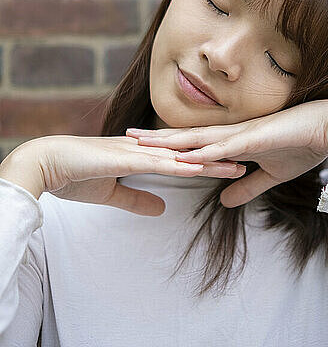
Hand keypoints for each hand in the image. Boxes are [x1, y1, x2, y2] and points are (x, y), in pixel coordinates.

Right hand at [1, 135, 246, 216]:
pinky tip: (200, 167)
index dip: (209, 159)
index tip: (233, 162)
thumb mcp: (112, 193)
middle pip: (190, 152)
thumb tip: (161, 207)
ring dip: (209, 159)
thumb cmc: (75, 176)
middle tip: (250, 158)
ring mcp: (136, 152)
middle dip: (219, 156)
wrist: (46, 164)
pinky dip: (180, 165)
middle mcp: (144, 149)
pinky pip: (158, 163)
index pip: (183, 156)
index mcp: (142, 155)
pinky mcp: (124, 159)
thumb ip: (137, 199)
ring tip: (238, 163)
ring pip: (181, 155)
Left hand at [126, 99, 327, 207]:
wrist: (327, 129)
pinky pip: (222, 147)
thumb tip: (224, 200)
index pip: (192, 141)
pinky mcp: (252, 139)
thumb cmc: (301, 147)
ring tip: (141, 141)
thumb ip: (246, 186)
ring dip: (168, 141)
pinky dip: (201, 151)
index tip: (142, 145)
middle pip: (184, 135)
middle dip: (155, 138)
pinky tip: (182, 155)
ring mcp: (238, 134)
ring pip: (195, 138)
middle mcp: (229, 134)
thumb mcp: (269, 175)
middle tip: (124, 136)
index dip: (167, 143)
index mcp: (231, 140)